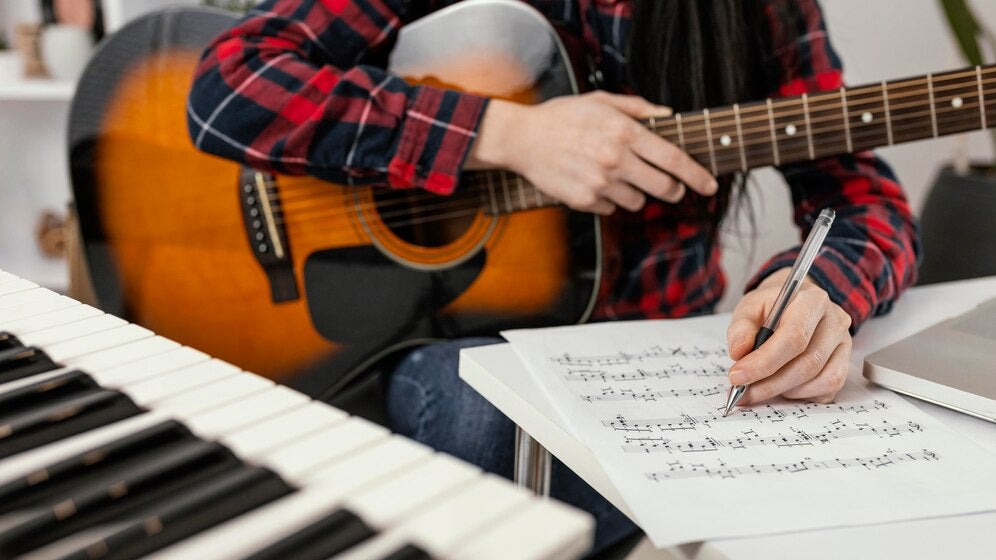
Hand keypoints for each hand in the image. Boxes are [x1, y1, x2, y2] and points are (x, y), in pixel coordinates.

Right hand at [466, 93, 717, 214]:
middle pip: (664, 188)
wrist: (522, 139)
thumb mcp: (600, 101)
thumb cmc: (562, 116)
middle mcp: (616, 160)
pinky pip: (612, 209)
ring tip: (616, 177)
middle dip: (673, 190)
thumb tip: (667, 116)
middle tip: (670, 187)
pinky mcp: (585, 201)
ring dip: (636, 194)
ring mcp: (601, 183)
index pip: (674, 159)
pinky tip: (593, 182)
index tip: (710, 185)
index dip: (697, 175)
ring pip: (638, 202)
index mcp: (625, 133)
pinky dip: (609, 200)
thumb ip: (637, 109)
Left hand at [726, 268, 851, 405]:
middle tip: (742, 392)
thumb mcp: (750, 307)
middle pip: (808, 363)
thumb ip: (741, 328)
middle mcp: (835, 322)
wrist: (793, 303)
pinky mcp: (844, 363)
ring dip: (784, 391)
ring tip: (758, 388)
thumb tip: (739, 353)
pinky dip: (801, 395)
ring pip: (819, 380)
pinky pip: (827, 390)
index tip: (737, 376)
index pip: (794, 337)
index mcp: (812, 301)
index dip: (764, 362)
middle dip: (770, 384)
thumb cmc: (771, 307)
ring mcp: (843, 344)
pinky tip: (781, 387)